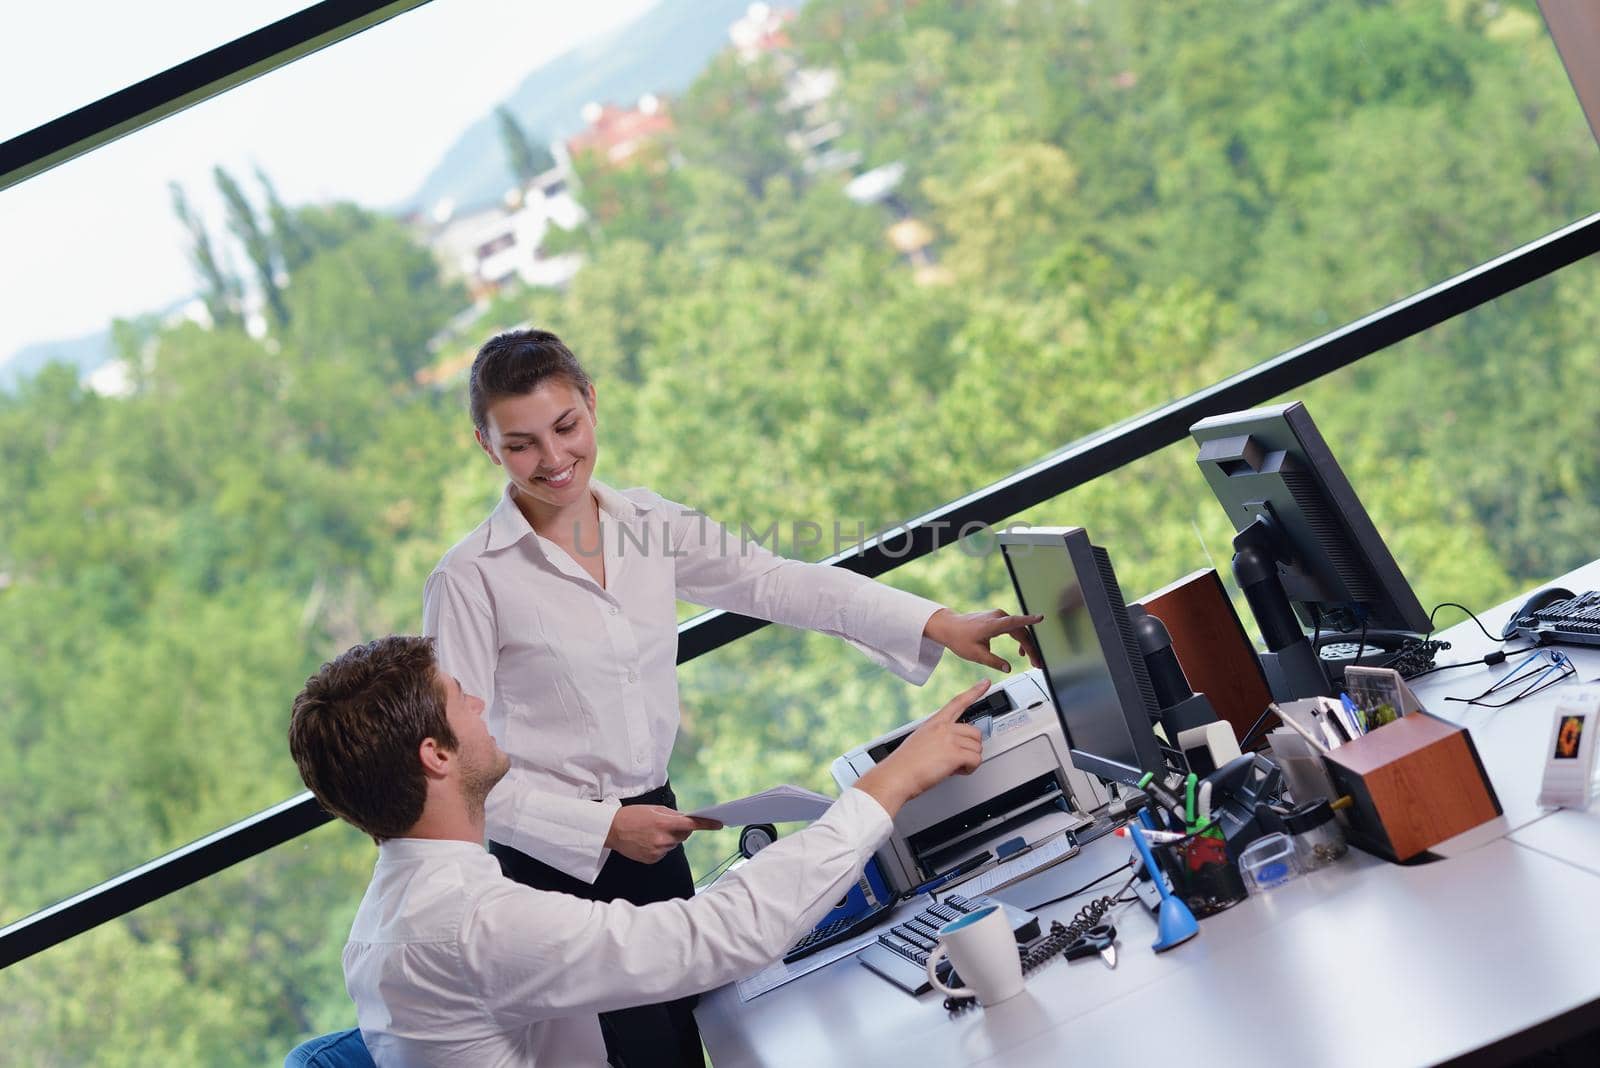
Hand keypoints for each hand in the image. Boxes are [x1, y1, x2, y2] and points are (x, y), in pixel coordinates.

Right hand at [604, 805, 722, 863]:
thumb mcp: (653, 809)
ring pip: (674, 844)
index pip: (692, 824)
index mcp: (664, 823)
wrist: (611, 830)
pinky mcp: (653, 859)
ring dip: (669, 838)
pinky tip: (647, 841)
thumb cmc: (631, 816)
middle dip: (679, 830)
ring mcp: (658, 851)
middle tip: (664, 824)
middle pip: (684, 835)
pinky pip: (664, 853)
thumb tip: (687, 819)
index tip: (719, 824)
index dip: (707, 824)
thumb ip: (672, 815)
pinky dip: (660, 847)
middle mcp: (663, 839)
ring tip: (651, 832)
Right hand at [856, 680, 988, 816]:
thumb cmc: (904, 764)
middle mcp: (944, 727)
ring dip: (969, 760)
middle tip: (956, 759)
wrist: (897, 775)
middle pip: (975, 732)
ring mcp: (950, 739)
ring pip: (977, 748)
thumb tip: (951, 748)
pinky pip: (976, 760)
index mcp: (935, 722)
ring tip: (952, 766)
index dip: (974, 691)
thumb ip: (938, 738)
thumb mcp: (920, 740)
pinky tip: (957, 771)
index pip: (958, 702)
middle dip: (970, 747)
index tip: (985, 682)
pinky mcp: (955, 754)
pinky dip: (970, 769)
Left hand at [924, 608, 1043, 671]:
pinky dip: (1020, 639)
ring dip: (1027, 644)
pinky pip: (1014, 627)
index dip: (1029, 620)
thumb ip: (993, 661)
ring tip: (1031, 660)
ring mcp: (998, 616)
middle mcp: (997, 617)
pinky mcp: (997, 618)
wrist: (949, 627)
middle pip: (1021, 631)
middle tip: (1037, 663)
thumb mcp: (975, 655)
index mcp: (992, 624)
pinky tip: (1020, 651)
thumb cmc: (959, 638)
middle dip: (1032, 648)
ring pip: (1019, 629)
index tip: (1041, 618)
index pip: (1015, 622)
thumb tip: (1007, 668)